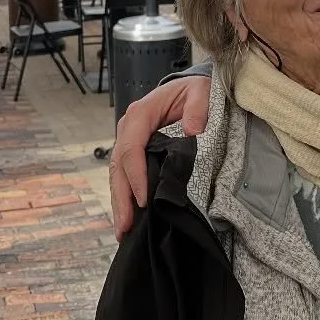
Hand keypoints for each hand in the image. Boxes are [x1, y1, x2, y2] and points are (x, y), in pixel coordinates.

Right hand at [110, 74, 213, 238]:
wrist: (190, 88)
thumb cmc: (195, 90)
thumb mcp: (201, 92)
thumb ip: (197, 108)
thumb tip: (193, 130)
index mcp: (141, 114)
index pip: (132, 149)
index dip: (136, 176)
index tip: (144, 200)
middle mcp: (129, 128)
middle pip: (119, 167)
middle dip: (121, 198)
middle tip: (125, 227)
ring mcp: (129, 140)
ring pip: (118, 174)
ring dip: (119, 202)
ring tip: (122, 230)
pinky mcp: (135, 151)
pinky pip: (126, 175)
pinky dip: (126, 196)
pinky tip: (129, 218)